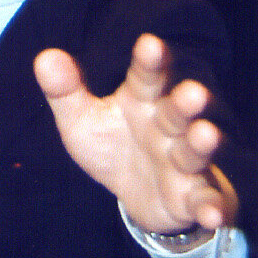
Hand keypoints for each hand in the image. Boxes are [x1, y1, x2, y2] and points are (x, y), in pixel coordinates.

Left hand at [35, 34, 237, 234]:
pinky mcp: (193, 197)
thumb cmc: (111, 145)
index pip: (145, 78)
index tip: (150, 43)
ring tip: (207, 134)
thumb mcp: (82, 120)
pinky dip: (212, 207)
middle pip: (176, 112)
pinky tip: (213, 214)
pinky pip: (206, 202)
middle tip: (193, 92)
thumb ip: (64, 91)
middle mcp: (167, 128)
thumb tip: (45, 56)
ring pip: (194, 152)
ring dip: (202, 144)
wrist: (135, 194)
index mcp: (141, 103)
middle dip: (185, 103)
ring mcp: (184, 162)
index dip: (149, 62)